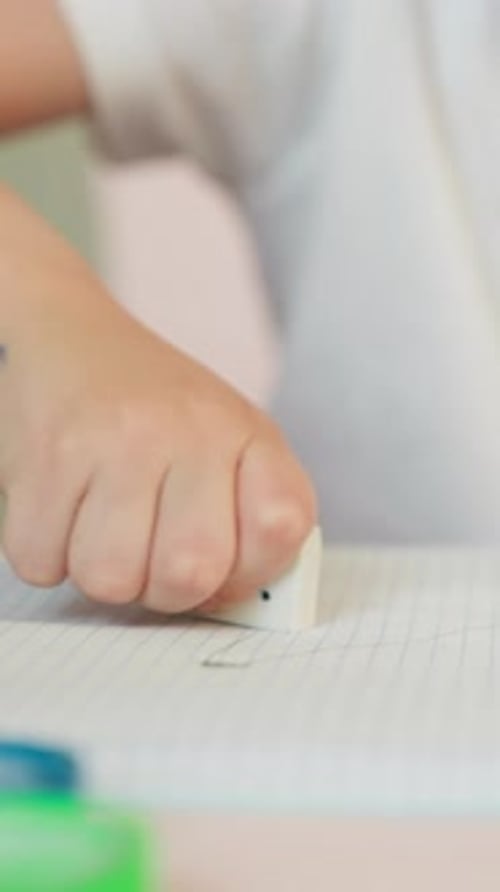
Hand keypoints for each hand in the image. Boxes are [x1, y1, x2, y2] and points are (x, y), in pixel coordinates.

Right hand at [0, 233, 315, 613]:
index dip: (250, 569)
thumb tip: (233, 602)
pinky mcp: (47, 454)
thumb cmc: (158, 411)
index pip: (281, 528)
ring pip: (109, 579)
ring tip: (103, 527)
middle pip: (187, 575)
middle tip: (151, 554)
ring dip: (101, 572)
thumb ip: (249, 519)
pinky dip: (47, 553)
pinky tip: (64, 511)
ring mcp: (115, 440)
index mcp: (246, 433)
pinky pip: (41, 562)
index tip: (223, 560)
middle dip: (163, 590)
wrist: (74, 339)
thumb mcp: (229, 442)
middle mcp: (187, 430)